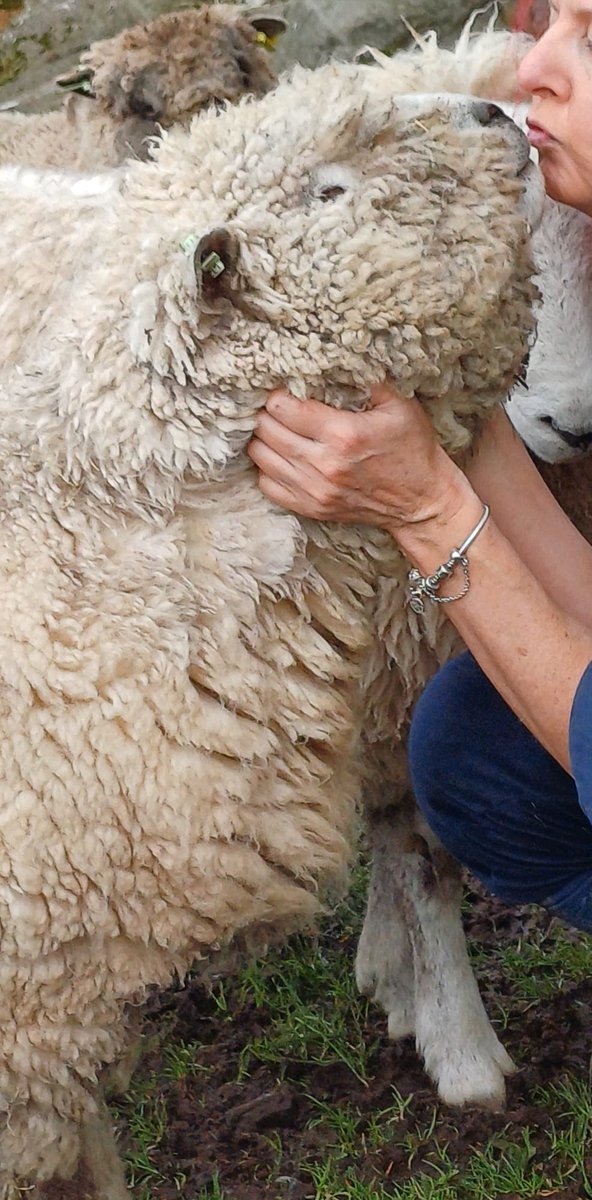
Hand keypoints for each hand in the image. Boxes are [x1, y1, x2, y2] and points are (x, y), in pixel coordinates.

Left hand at [247, 380, 468, 532]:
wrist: (423, 501)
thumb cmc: (412, 448)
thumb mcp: (399, 404)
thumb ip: (366, 378)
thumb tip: (334, 357)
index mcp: (343, 434)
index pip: (282, 407)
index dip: (278, 394)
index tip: (286, 389)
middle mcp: (323, 465)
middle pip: (266, 430)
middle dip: (267, 413)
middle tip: (279, 407)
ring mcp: (315, 491)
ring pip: (261, 457)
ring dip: (264, 439)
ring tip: (277, 429)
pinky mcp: (312, 508)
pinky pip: (268, 486)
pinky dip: (267, 468)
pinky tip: (281, 456)